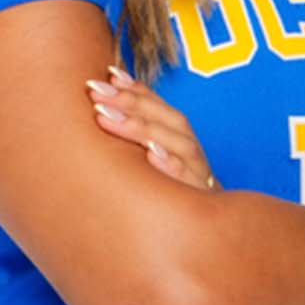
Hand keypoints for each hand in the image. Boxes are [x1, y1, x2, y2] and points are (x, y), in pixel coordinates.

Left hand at [85, 66, 213, 189]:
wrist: (208, 229)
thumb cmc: (171, 186)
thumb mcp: (154, 155)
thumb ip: (137, 127)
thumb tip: (107, 89)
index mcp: (178, 137)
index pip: (159, 106)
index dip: (135, 88)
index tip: (107, 75)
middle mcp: (190, 149)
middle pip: (168, 119)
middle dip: (131, 102)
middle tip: (96, 93)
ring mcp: (198, 171)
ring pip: (178, 143)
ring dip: (142, 128)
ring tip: (107, 119)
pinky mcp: (202, 197)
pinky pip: (189, 180)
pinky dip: (172, 165)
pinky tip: (151, 155)